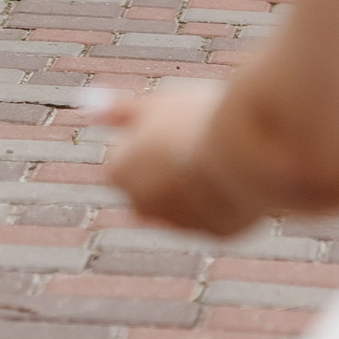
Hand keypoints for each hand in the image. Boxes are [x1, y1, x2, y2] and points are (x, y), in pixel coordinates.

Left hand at [96, 83, 260, 237]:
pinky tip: (243, 172)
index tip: (173, 124)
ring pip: (188, 198)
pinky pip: (220, 209)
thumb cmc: (194, 122)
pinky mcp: (218, 233)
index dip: (150, 135)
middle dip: (170, 165)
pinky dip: (227, 194)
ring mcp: (180, 224)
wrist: (247, 153)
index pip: (125, 155)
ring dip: (200, 180)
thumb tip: (91, 110)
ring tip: (225, 152)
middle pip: (152, 182)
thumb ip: (119, 111)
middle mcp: (141, 206)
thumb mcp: (153, 105)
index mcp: (118, 174)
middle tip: (199, 136)